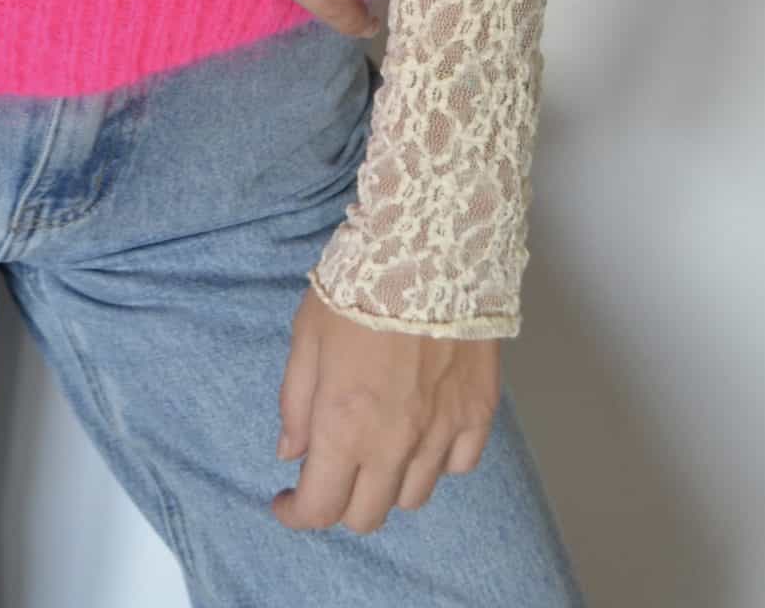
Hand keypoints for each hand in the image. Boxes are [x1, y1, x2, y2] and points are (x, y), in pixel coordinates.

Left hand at [273, 285, 499, 532]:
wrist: (428, 248)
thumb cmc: (357, 285)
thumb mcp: (307, 336)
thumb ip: (295, 402)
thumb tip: (291, 453)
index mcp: (344, 426)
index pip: (321, 508)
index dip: (298, 514)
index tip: (287, 501)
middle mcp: (395, 443)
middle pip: (368, 515)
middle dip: (339, 503)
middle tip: (328, 472)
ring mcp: (442, 432)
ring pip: (414, 498)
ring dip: (387, 484)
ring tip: (375, 448)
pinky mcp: (478, 414)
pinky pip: (459, 466)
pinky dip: (437, 462)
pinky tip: (421, 432)